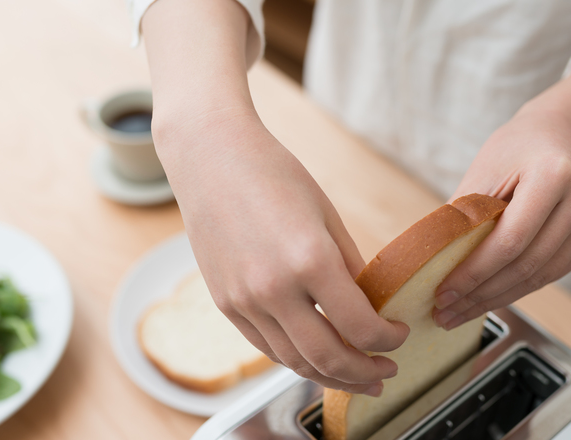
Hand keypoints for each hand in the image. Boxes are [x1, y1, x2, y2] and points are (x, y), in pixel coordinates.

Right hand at [158, 111, 408, 393]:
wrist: (212, 159)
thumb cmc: (272, 176)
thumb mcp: (326, 217)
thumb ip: (350, 268)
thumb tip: (370, 307)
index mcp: (310, 260)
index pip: (361, 327)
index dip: (389, 339)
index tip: (399, 335)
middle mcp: (273, 289)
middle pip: (328, 357)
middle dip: (365, 372)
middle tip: (385, 372)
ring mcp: (243, 301)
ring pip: (294, 361)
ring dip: (330, 376)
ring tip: (354, 377)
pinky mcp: (225, 304)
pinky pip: (265, 347)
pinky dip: (295, 359)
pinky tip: (314, 356)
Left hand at [433, 80, 570, 329]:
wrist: (560, 130)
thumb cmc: (518, 145)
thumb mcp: (485, 170)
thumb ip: (465, 214)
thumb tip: (434, 260)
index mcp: (552, 177)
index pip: (510, 240)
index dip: (474, 273)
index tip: (443, 293)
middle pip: (527, 265)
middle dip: (481, 296)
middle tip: (445, 313)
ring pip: (540, 277)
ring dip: (497, 300)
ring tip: (461, 313)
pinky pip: (549, 273)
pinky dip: (516, 289)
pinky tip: (488, 298)